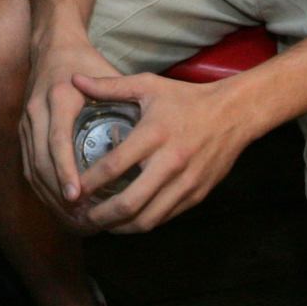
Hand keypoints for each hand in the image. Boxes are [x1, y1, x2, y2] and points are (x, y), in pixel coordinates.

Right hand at [18, 37, 123, 220]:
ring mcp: (26, 122)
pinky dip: (43, 189)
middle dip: (57, 193)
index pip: (57, 141)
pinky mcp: (23, 131)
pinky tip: (60, 207)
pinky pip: (29, 166)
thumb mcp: (107, 73)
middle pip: (40, 161)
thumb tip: (149, 126)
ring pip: (32, 168)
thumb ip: (124, 98)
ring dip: (50, 197)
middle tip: (80, 217)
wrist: (52, 45)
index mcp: (58, 97)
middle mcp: (36, 110)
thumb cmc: (85, 60)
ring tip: (73, 219)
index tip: (77, 194)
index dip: (65, 170)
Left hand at [63, 72, 258, 235]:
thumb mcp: (148, 85)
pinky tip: (126, 219)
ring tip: (100, 224)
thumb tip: (75, 79)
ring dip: (120, 226)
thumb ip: (110, 86)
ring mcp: (186, 182)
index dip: (89, 183)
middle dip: (100, 216)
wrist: (235, 113)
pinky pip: (165, 217)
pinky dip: (142, 223)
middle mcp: (170, 162)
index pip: (114, 166)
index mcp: (154, 134)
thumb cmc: (187, 98)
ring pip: (147, 219)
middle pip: (129, 203)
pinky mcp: (197, 195)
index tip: (71, 190)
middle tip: (80, 217)